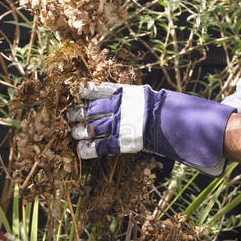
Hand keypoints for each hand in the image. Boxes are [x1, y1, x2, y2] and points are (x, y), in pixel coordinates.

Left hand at [67, 82, 235, 175]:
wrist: (171, 122)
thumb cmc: (157, 107)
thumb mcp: (139, 93)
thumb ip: (123, 93)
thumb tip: (108, 92)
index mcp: (120, 93)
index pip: (93, 90)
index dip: (81, 93)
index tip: (76, 95)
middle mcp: (116, 108)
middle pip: (87, 111)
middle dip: (76, 115)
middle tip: (70, 117)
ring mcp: (117, 126)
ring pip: (89, 129)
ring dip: (78, 132)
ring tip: (74, 133)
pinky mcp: (120, 142)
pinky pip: (97, 147)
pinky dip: (86, 149)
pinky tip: (81, 150)